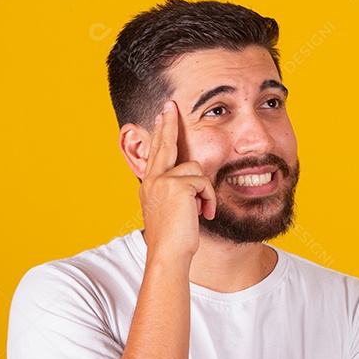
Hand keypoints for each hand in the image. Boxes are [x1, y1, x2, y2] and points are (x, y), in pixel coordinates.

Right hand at [138, 99, 215, 262]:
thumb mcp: (172, 211)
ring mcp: (162, 180)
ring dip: (205, 192)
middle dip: (169, 123)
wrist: (168, 254)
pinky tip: (204, 214)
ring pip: (196, 170)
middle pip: (165, 144)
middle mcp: (152, 179)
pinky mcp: (177, 185)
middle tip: (170, 105)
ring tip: (201, 211)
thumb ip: (177, 193)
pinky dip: (209, 199)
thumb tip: (192, 185)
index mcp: (150, 184)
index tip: (162, 115)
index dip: (160, 133)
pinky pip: (204, 183)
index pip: (157, 152)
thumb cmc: (174, 240)